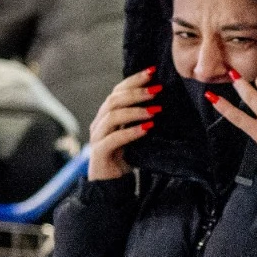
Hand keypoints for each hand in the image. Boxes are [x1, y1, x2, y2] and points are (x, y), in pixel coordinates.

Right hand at [89, 67, 160, 181]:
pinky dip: (131, 132)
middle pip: (114, 100)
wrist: (110, 184)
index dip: (133, 80)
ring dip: (135, 111)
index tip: (152, 72)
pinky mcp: (99, 152)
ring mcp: (97, 137)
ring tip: (154, 111)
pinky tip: (146, 129)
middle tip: (157, 90)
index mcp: (106, 115)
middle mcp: (99, 123)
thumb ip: (138, 118)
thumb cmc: (124, 157)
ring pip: (112, 116)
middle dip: (136, 93)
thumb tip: (159, 101)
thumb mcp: (133, 134)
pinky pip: (114, 139)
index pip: (117, 91)